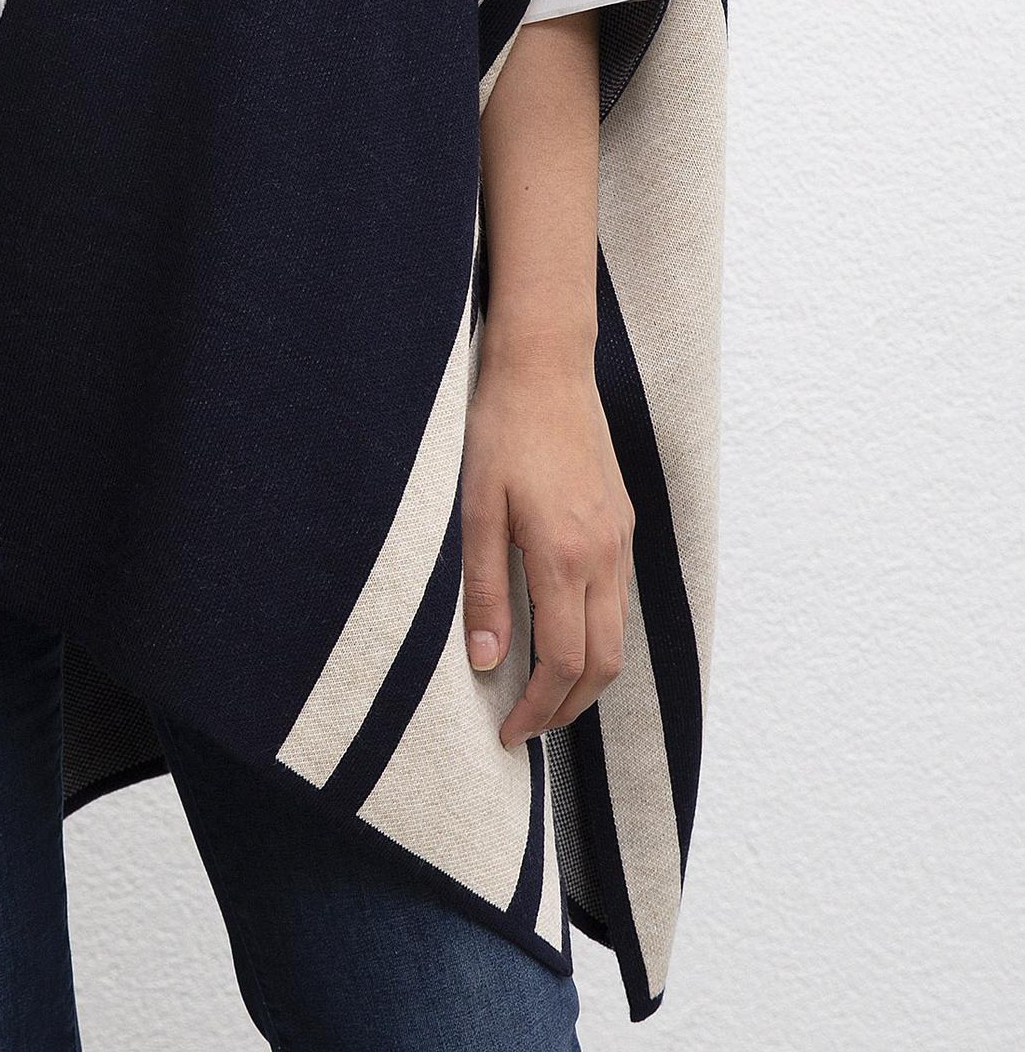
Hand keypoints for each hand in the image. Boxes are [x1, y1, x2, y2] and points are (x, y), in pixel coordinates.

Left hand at [460, 337, 633, 750]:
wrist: (546, 365)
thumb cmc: (502, 430)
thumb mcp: (476, 509)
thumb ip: (484, 589)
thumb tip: (486, 662)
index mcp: (564, 557)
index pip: (563, 665)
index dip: (537, 710)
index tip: (508, 734)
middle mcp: (604, 556)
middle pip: (603, 665)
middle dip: (567, 708)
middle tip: (528, 729)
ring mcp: (619, 539)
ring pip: (617, 635)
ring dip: (586, 677)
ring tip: (544, 694)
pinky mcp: (622, 521)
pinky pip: (618, 598)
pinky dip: (596, 634)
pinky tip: (564, 632)